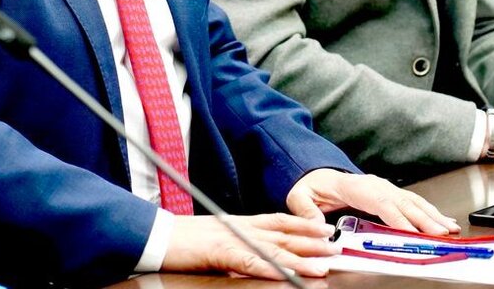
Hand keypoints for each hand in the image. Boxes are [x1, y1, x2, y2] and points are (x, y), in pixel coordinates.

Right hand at [162, 212, 337, 277]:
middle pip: (284, 234)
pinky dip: (267, 267)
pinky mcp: (220, 252)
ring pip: (273, 249)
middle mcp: (242, 227)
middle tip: (334, 247)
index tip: (324, 228)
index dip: (303, 223)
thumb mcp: (219, 238)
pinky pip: (249, 261)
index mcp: (241, 222)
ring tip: (320, 265)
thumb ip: (241, 245)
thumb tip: (261, 257)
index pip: (279, 221)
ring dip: (299, 258)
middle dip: (311, 241)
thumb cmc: (183, 239)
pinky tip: (284, 273)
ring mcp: (233, 239)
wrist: (158, 235)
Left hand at [287, 168, 458, 234]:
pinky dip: (430, 211)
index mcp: (354, 186)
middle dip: (423, 218)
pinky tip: (443, 220)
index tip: (411, 231)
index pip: (380, 202)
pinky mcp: (389, 193)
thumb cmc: (311, 185)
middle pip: (402, 203)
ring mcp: (383, 188)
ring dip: (432, 215)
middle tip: (440, 233)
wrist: (316, 173)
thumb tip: (317, 226)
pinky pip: (413, 202)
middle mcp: (373, 185)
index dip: (397, 217)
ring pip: (412, 201)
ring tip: (448, 228)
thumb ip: (305, 210)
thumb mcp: (299, 195)